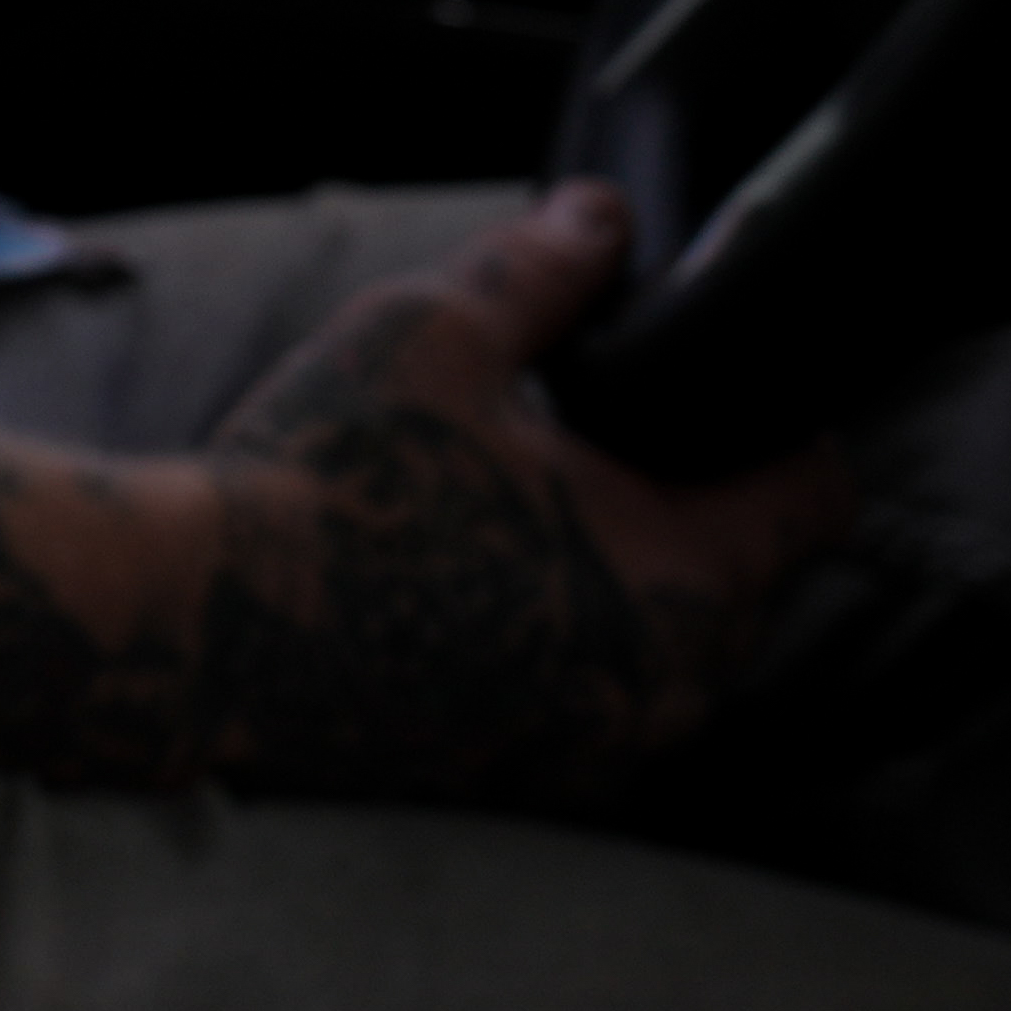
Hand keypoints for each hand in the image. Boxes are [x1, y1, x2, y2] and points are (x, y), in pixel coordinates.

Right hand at [156, 182, 842, 804]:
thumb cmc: (323, 483)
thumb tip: (603, 218)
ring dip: (617, 592)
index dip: (778, 434)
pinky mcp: (517, 792)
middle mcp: (666, 685)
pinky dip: (549, 659)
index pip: (819, 500)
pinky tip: (457, 601)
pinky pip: (583, 712)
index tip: (701, 401)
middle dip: (685, 513)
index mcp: (684, 570)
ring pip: (663, 655)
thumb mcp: (432, 334)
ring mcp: (593, 753)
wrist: (191, 632)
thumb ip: (541, 269)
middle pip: (743, 579)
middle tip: (583, 451)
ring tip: (510, 524)